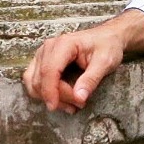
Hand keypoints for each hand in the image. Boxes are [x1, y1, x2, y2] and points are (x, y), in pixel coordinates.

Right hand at [22, 9, 143, 113]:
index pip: (49, 70)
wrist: (108, 37)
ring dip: (49, 97)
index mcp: (64, 44)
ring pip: (34, 82)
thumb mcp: (105, 62)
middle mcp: (49, 47)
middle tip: (78, 104)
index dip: (50, 91)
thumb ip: (91, 79)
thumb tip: (79, 97)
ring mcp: (43, 54)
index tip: (55, 106)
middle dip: (57, 96)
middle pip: (41, 78)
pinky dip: (46, 93)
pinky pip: (36, 81)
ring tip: (72, 104)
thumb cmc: (107, 46)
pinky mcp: (42, 62)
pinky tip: (63, 100)